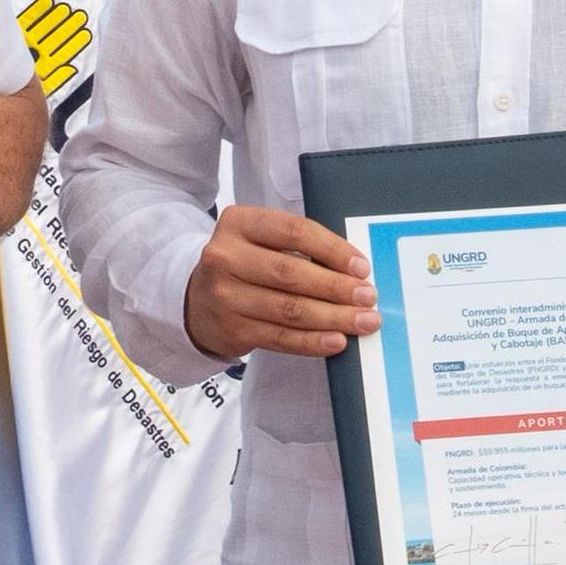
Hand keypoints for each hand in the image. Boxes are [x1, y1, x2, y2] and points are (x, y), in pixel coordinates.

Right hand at [181, 203, 376, 359]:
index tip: (361, 267)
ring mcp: (225, 296)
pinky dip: (312, 341)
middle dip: (337, 287)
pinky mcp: (231, 329)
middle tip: (368, 297)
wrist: (197, 300)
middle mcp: (225, 257)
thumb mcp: (261, 240)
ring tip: (363, 321)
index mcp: (239, 223)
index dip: (332, 250)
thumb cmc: (245, 265)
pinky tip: (336, 341)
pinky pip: (280, 338)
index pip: (294, 232)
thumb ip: (299, 247)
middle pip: (292, 274)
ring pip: (289, 310)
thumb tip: (354, 272)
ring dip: (333, 317)